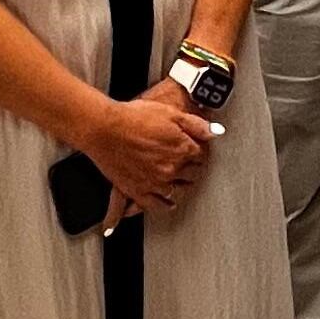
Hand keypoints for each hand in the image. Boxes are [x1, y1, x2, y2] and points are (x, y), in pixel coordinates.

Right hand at [85, 90, 213, 229]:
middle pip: (192, 174)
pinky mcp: (137, 191)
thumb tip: (216, 132)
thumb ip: (196, 125)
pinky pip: (156, 206)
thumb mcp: (170, 113)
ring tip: (180, 180)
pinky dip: (165, 205)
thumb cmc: (133, 117)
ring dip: (181, 185)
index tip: (196, 150)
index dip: (199, 151)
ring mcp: (155, 182)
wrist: (103, 128)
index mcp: (183, 148)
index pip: (201, 155)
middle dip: (192, 168)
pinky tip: (168, 203)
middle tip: (189, 164)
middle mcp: (172, 168)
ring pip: (177, 190)